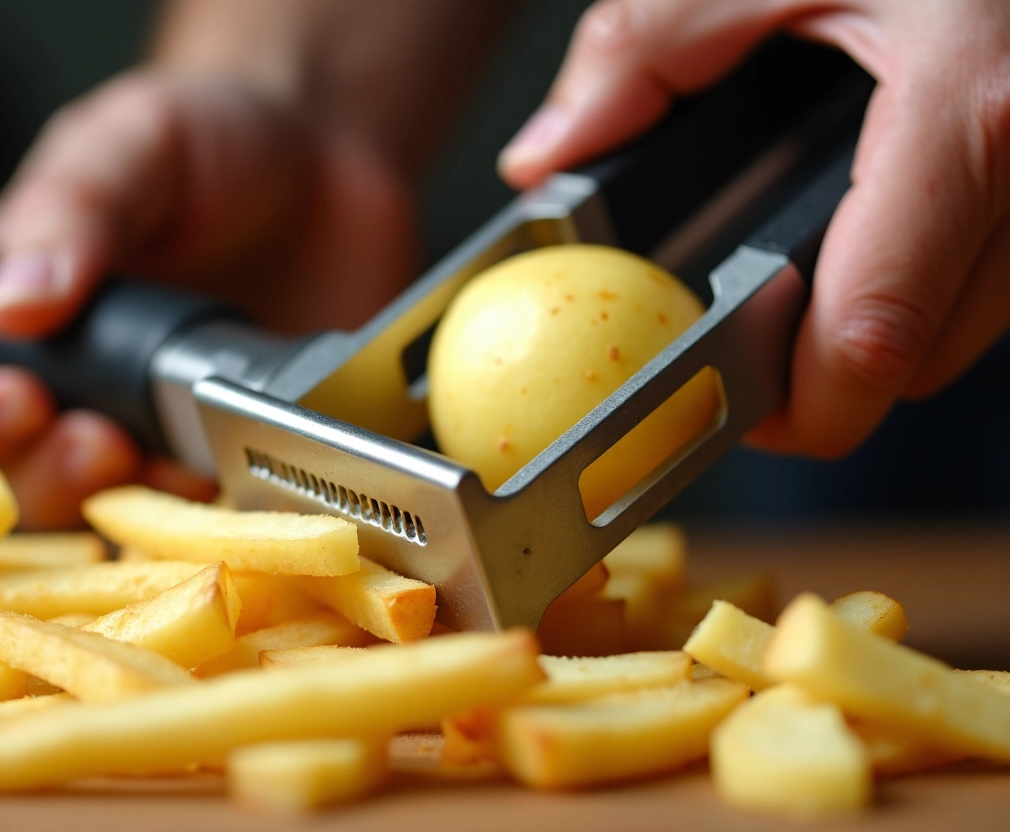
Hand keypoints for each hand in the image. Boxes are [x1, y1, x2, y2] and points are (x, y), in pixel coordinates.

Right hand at [0, 71, 417, 527]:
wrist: (327, 168)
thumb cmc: (213, 141)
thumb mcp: (137, 142)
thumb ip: (75, 209)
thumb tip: (13, 302)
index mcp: (8, 317)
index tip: (13, 401)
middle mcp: (67, 389)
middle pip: (9, 482)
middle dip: (47, 476)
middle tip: (108, 443)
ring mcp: (148, 430)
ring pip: (104, 514)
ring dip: (133, 507)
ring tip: (182, 467)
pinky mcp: (226, 452)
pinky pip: (204, 515)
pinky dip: (215, 516)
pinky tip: (239, 483)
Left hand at [499, 0, 1009, 458]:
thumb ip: (643, 51)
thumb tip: (548, 153)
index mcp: (966, 112)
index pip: (875, 335)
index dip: (796, 405)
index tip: (730, 410)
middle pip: (922, 357)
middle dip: (828, 376)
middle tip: (749, 348)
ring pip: (971, 328)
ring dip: (882, 326)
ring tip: (809, 282)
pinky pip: (999, 276)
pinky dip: (931, 277)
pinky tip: (877, 232)